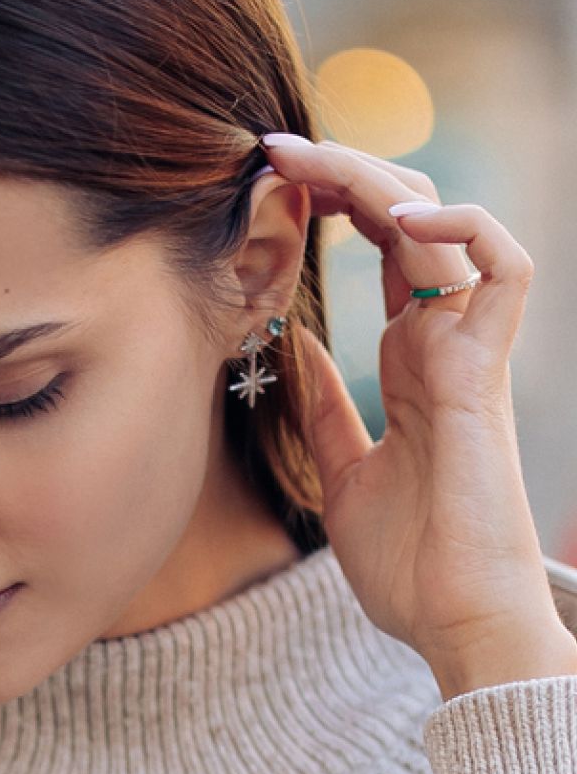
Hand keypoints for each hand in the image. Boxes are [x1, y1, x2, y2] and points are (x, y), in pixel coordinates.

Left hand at [257, 133, 575, 692]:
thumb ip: (323, 407)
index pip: (383, 248)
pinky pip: (503, 269)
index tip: (269, 180)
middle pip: (408, 220)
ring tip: (314, 164)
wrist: (453, 624)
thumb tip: (294, 346)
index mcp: (414, 359)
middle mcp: (444, 342)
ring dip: (381, 182)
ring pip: (446, 227)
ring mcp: (469, 352)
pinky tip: (394, 222)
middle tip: (273, 149)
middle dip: (344, 173)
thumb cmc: (408, 563)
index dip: (335, 202)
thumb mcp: (342, 472)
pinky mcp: (487, 372)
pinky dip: (459, 229)